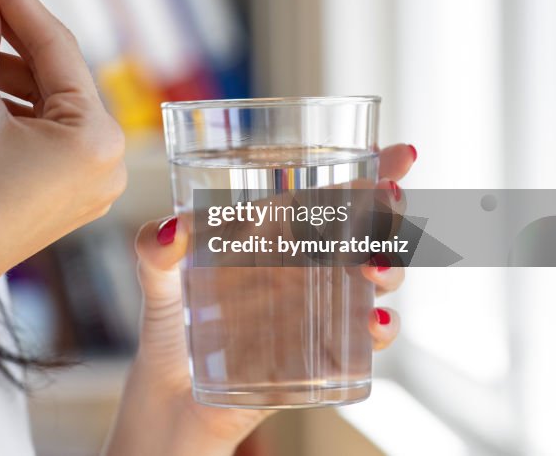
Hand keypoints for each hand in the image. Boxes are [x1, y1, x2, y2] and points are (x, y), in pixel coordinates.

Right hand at [0, 0, 126, 308]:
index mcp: (95, 136)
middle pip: (54, 67)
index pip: (55, 43)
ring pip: (46, 95)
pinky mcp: (65, 186)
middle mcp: (107, 156)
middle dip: (6, 28)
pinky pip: (42, 125)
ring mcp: (89, 175)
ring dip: (1, 65)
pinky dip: (9, 100)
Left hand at [108, 144, 414, 453]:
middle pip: (367, 230)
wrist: (172, 400)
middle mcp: (305, 267)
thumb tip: (172, 228)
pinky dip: (380, 330)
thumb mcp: (158, 281)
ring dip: (391, 267)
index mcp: (275, 234)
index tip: (401, 155)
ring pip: (377, 280)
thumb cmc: (172, 329)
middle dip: (390, 214)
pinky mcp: (320, 355)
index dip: (372, 172)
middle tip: (389, 203)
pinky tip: (373, 324)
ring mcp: (317, 309)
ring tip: (374, 268)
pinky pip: (365, 340)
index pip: (330, 193)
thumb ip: (154, 252)